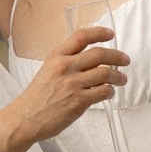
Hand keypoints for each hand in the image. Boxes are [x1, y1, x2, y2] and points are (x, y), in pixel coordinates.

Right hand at [13, 27, 128, 142]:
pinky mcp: (79, 101)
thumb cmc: (36, 97)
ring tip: (121, 79)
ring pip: (105, 73)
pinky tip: (109, 93)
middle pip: (99, 54)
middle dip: (117, 56)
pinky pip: (103, 91)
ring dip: (118, 76)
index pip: (81, 36)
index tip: (111, 34)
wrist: (25, 118)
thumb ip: (66, 62)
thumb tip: (91, 59)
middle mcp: (65, 66)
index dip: (99, 33)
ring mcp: (73, 84)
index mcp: (56, 56)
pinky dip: (110, 91)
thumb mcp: (47, 70)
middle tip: (125, 60)